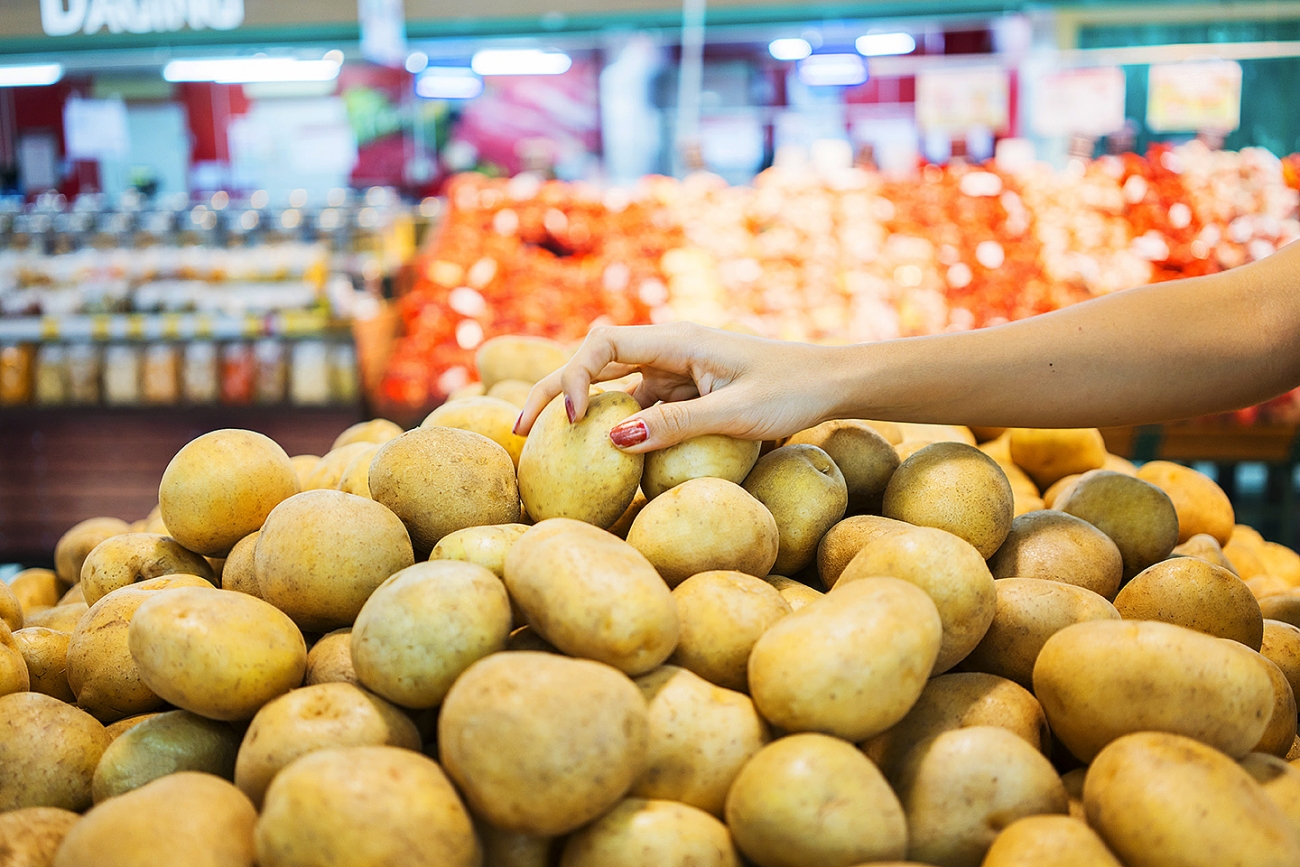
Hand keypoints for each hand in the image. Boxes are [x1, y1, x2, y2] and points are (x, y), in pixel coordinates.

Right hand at [514, 323, 844, 451]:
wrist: (834, 382)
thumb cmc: (794, 391)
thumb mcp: (737, 414)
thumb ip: (676, 425)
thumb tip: (612, 441)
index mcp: (677, 339)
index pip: (602, 345)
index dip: (573, 378)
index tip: (573, 423)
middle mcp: (668, 348)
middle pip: (593, 360)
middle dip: (552, 389)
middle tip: (515, 429)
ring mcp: (674, 369)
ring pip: (611, 384)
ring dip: (577, 408)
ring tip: (540, 446)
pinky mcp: (683, 390)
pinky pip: (638, 404)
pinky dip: (614, 425)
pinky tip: (598, 454)